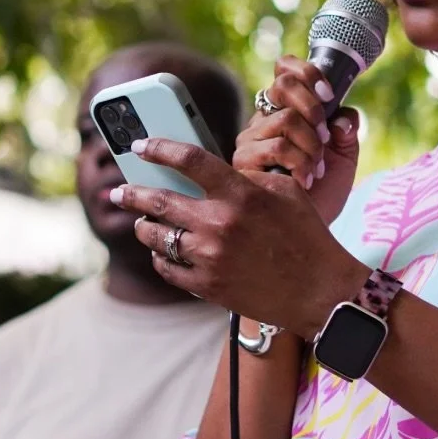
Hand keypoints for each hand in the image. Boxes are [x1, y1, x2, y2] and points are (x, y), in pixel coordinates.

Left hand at [111, 138, 367, 335]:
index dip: (159, 149)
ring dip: (143, 226)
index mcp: (239, 193)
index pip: (188, 160)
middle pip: (158, 200)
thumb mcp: (285, 191)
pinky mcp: (206, 286)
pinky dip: (160, 257)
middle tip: (119, 190)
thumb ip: (246, 177)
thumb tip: (212, 172)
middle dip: (131, 193)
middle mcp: (219, 223)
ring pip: (156, 236)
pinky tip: (162, 251)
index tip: (140, 146)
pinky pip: (166, 267)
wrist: (319, 292)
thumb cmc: (306, 236)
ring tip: (141, 222)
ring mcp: (209, 257)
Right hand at [234, 58, 360, 226]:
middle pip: (283, 85)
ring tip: (315, 168)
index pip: (285, 70)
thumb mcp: (344, 156)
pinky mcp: (243, 162)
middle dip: (314, 109)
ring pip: (286, 119)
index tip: (329, 93)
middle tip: (324, 137)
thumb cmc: (323, 192)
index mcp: (284, 110)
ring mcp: (250, 140)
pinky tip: (304, 180)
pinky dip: (301, 162)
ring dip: (311, 145)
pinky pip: (279, 147)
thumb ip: (346, 129)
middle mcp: (262, 120)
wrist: (310, 229)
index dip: (308, 72)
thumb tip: (342, 116)